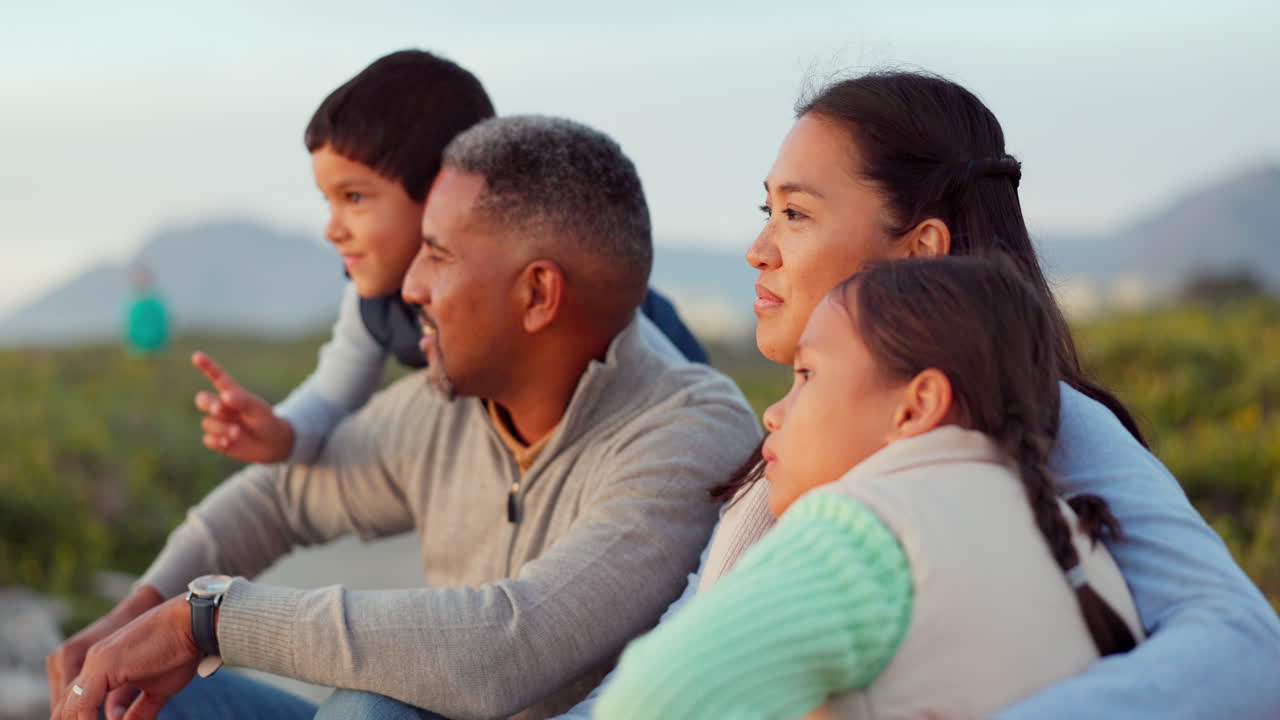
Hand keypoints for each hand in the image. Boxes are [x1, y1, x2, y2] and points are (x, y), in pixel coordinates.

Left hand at [51, 596, 200, 719]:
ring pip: (69, 709)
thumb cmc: (179, 651)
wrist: (191, 623)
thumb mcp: (156, 689)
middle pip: (65, 708)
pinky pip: (83, 706)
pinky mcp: (103, 665)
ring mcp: (94, 662)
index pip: (75, 704)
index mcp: (99, 666)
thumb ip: (138, 710)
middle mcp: (90, 662)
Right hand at [192, 352, 295, 462]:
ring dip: (222, 427)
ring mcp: (218, 423)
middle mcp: (221, 406)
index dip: (207, 366)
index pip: (217, 377)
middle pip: (202, 399)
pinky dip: (217, 441)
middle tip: (218, 409)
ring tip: (238, 432)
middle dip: (208, 403)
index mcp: (232, 393)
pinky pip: (208, 439)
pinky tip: (228, 442)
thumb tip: (225, 396)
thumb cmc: (266, 420)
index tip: (197, 356)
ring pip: (207, 422)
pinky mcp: (217, 440)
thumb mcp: (258, 409)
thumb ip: (242, 401)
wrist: (272, 444)